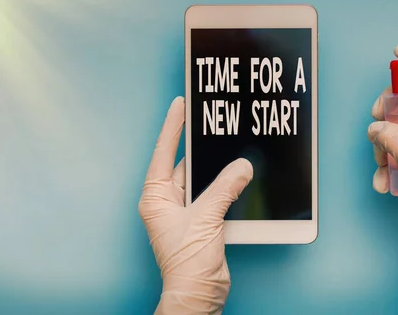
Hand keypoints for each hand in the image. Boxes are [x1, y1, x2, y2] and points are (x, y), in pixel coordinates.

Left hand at [139, 97, 252, 314]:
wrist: (198, 294)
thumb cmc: (188, 264)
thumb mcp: (206, 219)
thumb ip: (225, 188)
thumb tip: (241, 166)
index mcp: (156, 197)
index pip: (163, 153)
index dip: (172, 127)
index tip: (180, 104)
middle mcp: (166, 201)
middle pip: (182, 163)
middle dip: (197, 144)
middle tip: (210, 118)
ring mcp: (184, 211)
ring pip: (200, 178)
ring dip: (215, 166)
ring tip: (227, 142)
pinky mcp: (200, 220)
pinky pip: (213, 193)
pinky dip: (224, 184)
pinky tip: (237, 173)